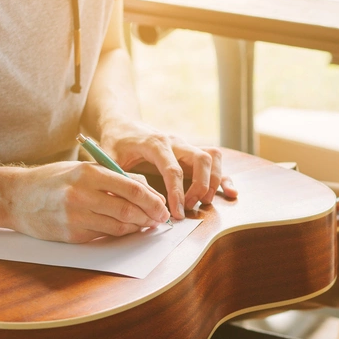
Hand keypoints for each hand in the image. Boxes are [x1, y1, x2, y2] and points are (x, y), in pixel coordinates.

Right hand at [7, 161, 169, 242]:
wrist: (15, 197)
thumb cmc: (53, 180)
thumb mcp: (82, 170)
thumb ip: (113, 178)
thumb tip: (148, 192)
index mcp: (87, 173)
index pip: (131, 187)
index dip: (152, 200)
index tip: (163, 206)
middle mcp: (81, 194)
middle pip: (128, 209)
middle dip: (149, 217)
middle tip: (160, 220)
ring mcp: (75, 216)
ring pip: (119, 226)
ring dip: (137, 228)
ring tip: (146, 225)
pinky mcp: (72, 234)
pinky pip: (104, 235)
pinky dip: (119, 233)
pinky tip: (126, 230)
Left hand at [99, 121, 236, 219]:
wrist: (124, 125)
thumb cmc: (116, 142)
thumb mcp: (109, 156)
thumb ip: (115, 175)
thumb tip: (125, 198)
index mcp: (156, 143)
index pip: (173, 169)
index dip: (177, 193)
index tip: (176, 212)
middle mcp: (176, 142)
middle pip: (201, 159)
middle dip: (199, 187)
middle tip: (189, 207)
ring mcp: (187, 147)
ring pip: (213, 158)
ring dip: (212, 182)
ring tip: (203, 202)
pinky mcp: (192, 154)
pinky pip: (216, 162)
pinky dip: (224, 178)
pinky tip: (229, 193)